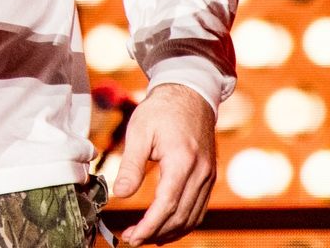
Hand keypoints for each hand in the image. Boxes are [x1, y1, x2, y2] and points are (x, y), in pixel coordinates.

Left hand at [109, 83, 216, 244]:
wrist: (190, 94)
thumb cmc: (162, 110)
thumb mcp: (139, 132)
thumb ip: (131, 165)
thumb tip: (120, 195)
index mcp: (182, 161)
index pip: (166, 205)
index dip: (148, 226)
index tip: (131, 236)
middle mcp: (201, 172)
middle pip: (180, 216)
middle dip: (155, 233)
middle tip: (131, 238)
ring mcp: (208, 176)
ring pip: (192, 217)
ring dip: (170, 232)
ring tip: (146, 237)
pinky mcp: (209, 176)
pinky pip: (199, 208)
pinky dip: (184, 222)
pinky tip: (166, 227)